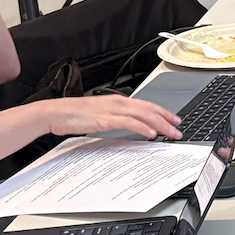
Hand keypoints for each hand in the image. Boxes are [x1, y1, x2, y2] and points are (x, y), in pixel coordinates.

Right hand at [35, 95, 183, 139]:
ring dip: (160, 124)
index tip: (174, 119)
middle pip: (149, 109)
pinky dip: (142, 127)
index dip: (163, 112)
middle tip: (179, 128)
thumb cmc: (73, 115)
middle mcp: (117, 102)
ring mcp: (112, 110)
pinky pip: (129, 122)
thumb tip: (130, 125)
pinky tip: (151, 133)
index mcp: (116, 100)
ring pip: (143, 115)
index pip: (146, 105)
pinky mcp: (105, 119)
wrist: (54, 113)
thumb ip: (115, 118)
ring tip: (171, 133)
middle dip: (167, 119)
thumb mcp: (100, 115)